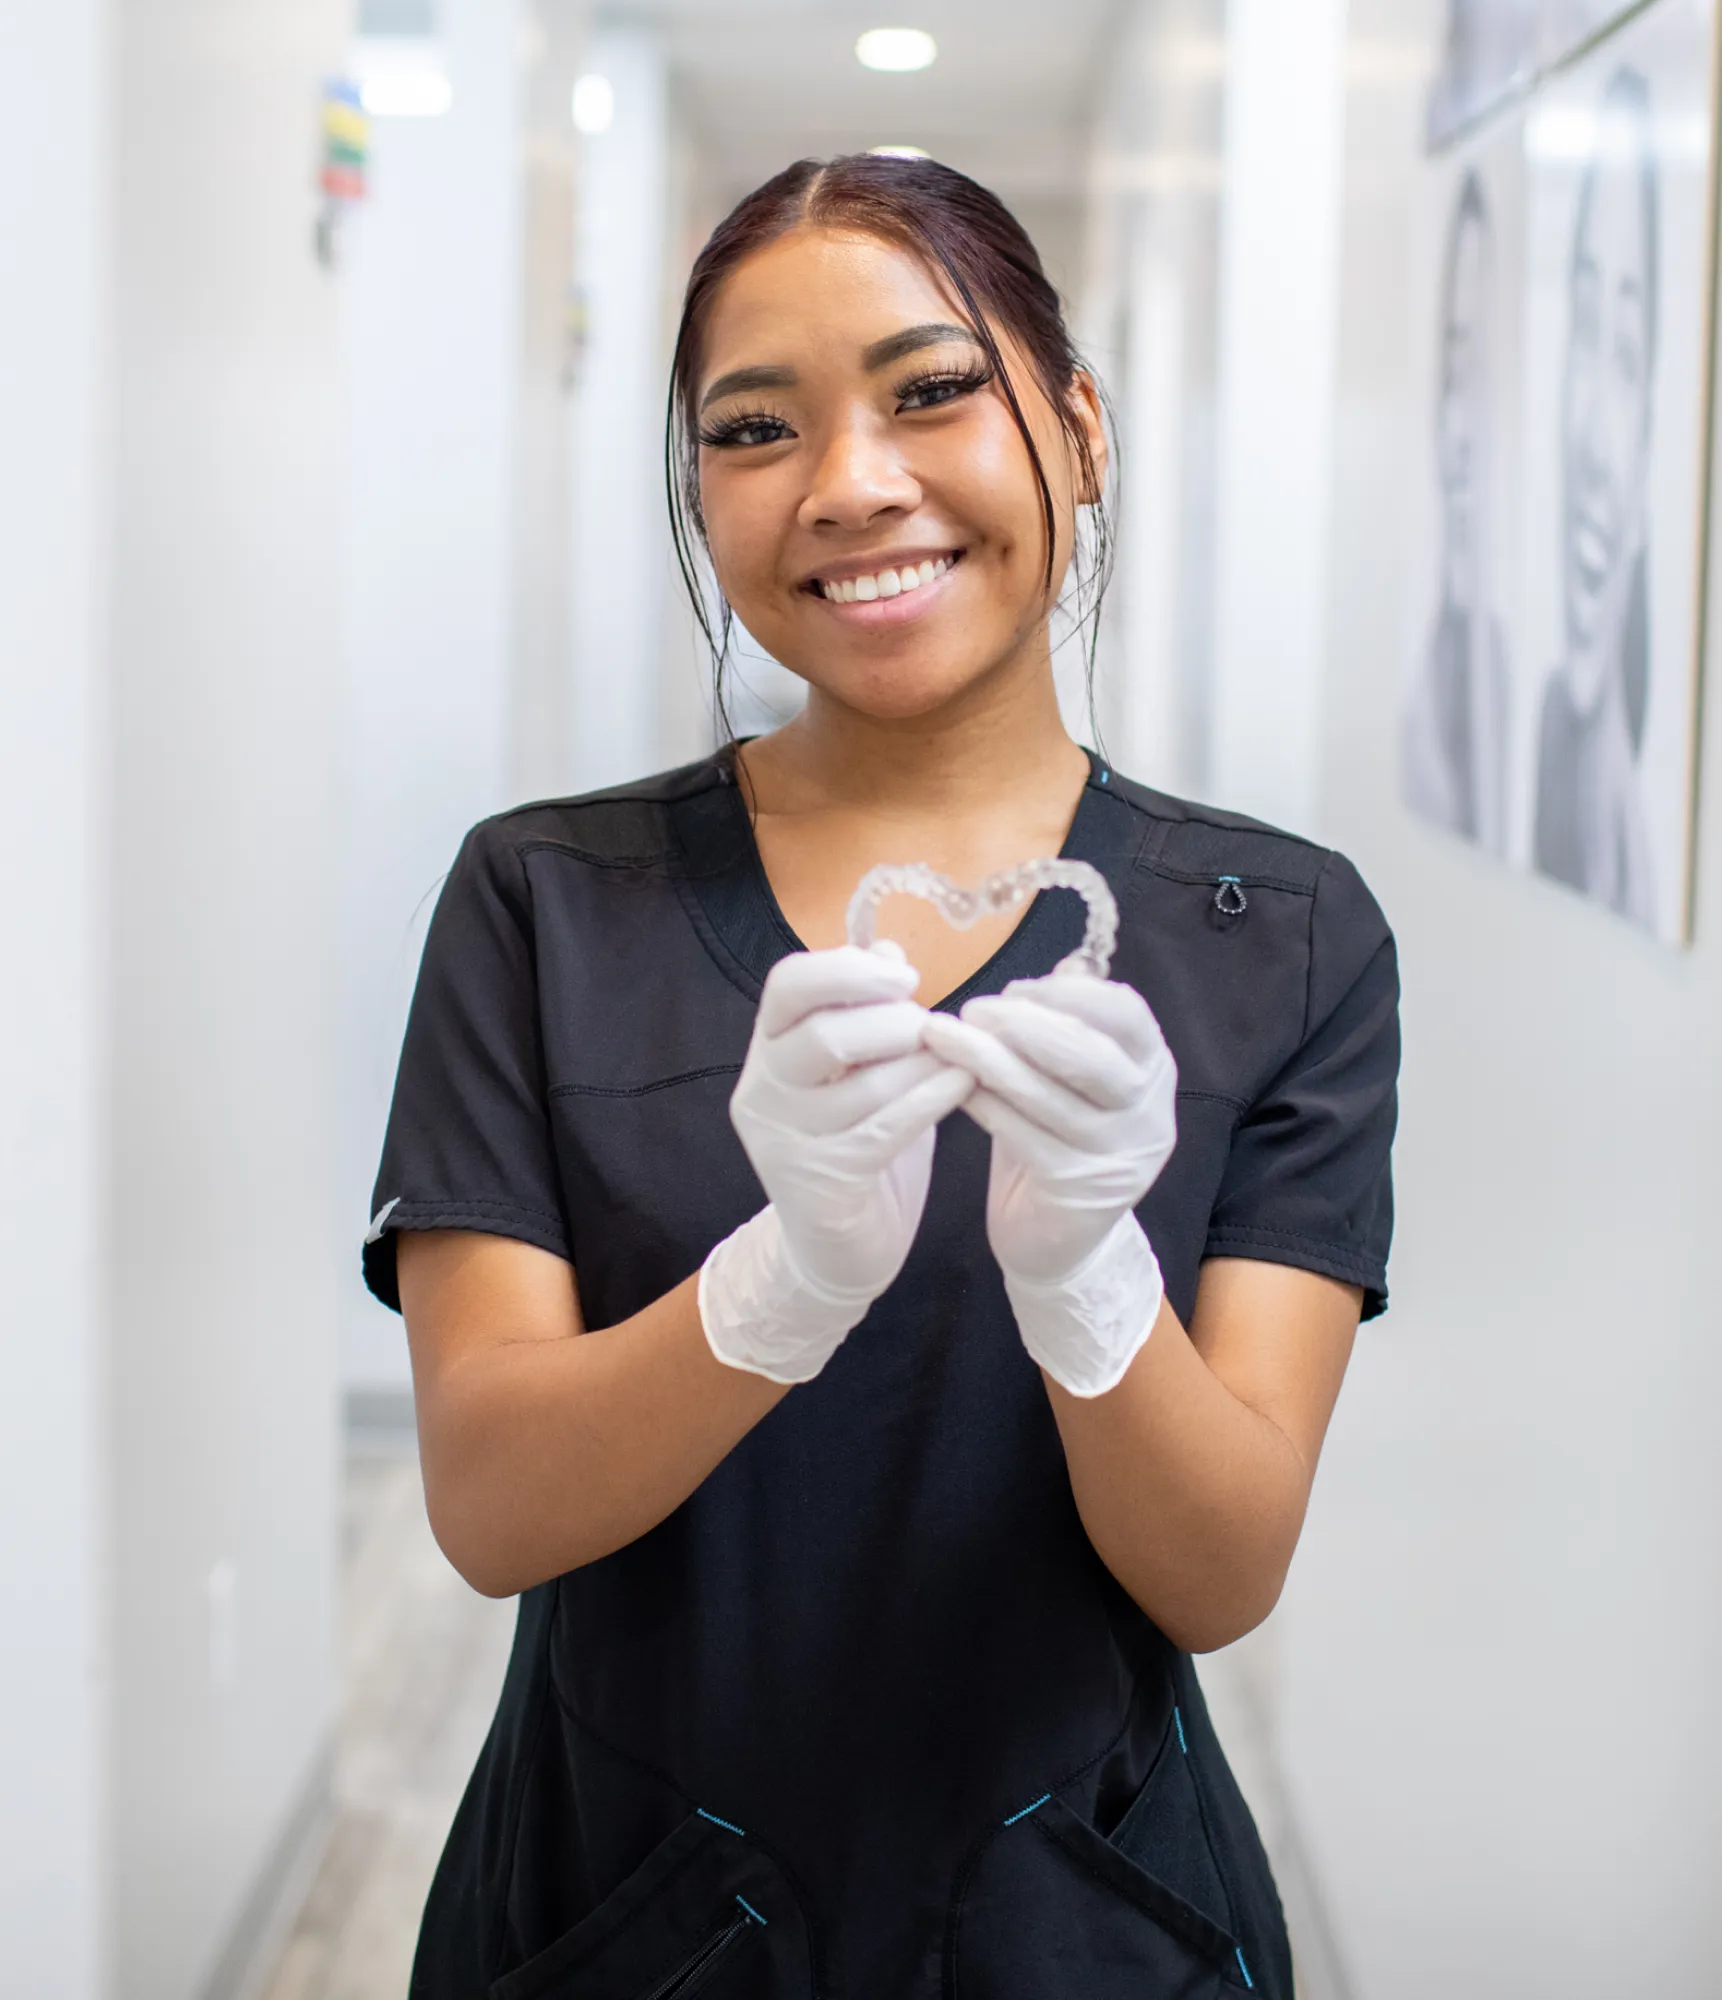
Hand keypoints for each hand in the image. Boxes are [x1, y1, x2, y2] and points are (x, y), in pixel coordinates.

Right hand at [700, 944, 973, 1382]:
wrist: (838, 1250)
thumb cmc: (856, 1145)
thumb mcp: (858, 1070)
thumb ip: (866, 1012)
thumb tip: (886, 947)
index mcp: (768, 1050)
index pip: (787, 984)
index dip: (849, 969)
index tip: (905, 977)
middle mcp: (764, 1091)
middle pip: (824, 1031)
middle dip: (894, 1022)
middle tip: (934, 1030)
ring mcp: (786, 1140)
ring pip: (863, 1084)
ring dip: (924, 1064)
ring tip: (960, 1058)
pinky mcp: (822, 1182)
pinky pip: (886, 1127)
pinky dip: (931, 1098)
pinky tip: (963, 1085)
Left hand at [921, 975, 1176, 1396]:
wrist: (1059, 1240)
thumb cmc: (1060, 1138)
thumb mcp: (1073, 1078)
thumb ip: (1071, 1024)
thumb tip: (1063, 965)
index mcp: (1153, 1070)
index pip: (1126, 1014)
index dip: (1068, 993)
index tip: (1016, 988)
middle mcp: (1148, 1113)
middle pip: (1089, 1054)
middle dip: (1023, 1024)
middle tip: (972, 1007)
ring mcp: (1116, 1157)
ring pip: (1046, 1095)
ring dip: (986, 1058)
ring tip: (941, 1034)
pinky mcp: (1076, 1192)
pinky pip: (1019, 1135)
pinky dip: (981, 1104)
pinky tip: (951, 1086)